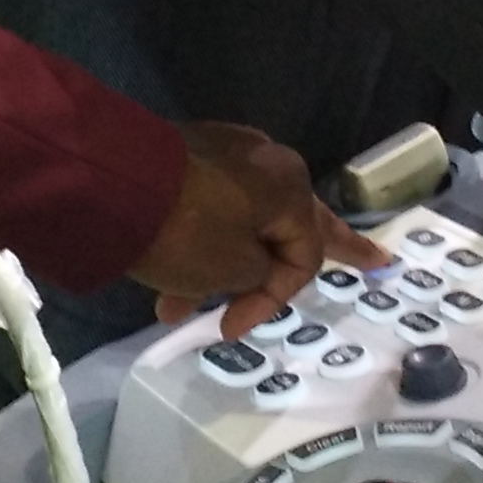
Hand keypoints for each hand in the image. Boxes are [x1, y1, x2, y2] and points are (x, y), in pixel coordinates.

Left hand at [133, 119, 384, 339]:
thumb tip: (245, 266)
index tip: (229, 329)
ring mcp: (224, 152)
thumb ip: (255, 274)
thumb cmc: (183, 230)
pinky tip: (167, 275)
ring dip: (214, 270)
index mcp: (290, 186)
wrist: (107, 183)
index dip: (272, 299)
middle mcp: (265, 161)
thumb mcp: (230, 268)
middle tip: (375, 260)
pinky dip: (194, 244)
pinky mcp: (184, 154)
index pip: (305, 254)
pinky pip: (207, 208)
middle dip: (317, 255)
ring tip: (176, 307)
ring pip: (238, 223)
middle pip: (294, 224)